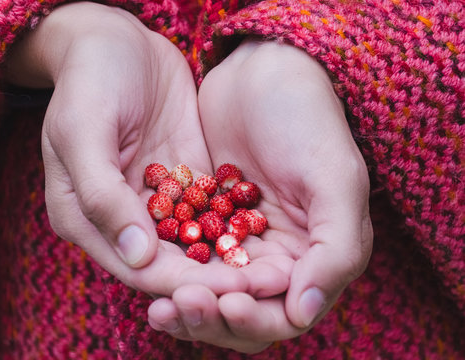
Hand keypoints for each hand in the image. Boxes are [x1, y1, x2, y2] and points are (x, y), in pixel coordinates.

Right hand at [4, 3, 247, 295]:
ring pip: (195, 245)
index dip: (183, 285)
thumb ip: (103, 196)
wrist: (117, 41)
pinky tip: (271, 238)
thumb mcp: (83, 132)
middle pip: (170, 265)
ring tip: (276, 274)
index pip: (137, 268)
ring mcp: (155, 201)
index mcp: (86, 219)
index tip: (229, 294)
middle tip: (265, 289)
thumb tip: (137, 258)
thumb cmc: (90, 81)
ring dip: (233, 262)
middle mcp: (122, 219)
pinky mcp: (184, 181)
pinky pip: (211, 211)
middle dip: (217, 280)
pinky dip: (237, 228)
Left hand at [148, 39, 372, 350]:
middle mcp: (279, 255)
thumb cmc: (307, 120)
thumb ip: (335, 249)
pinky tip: (145, 265)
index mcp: (315, 256)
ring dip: (184, 300)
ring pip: (210, 290)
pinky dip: (169, 267)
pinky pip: (186, 255)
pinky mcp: (209, 218)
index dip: (252, 318)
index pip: (283, 314)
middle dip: (209, 316)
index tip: (223, 301)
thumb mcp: (335, 180)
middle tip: (174, 307)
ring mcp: (240, 238)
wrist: (263, 70)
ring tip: (155, 303)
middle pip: (241, 310)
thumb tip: (304, 314)